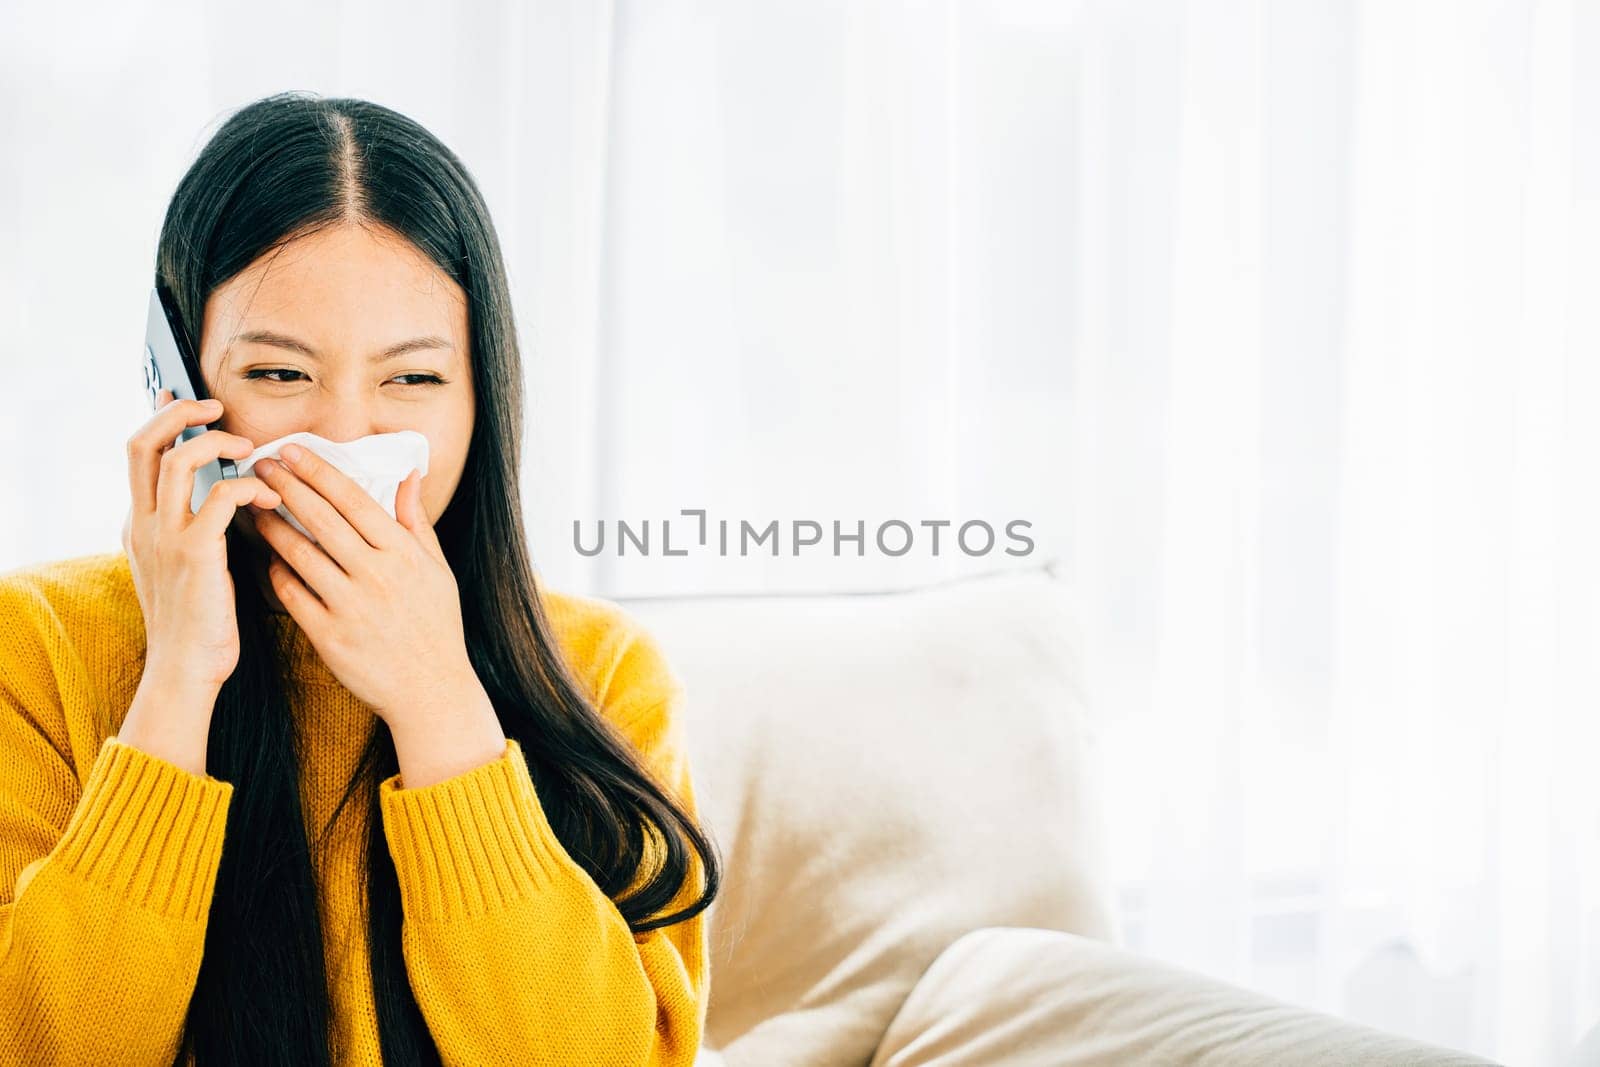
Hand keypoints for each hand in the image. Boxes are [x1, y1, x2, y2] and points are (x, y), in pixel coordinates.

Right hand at [121, 387, 282, 772]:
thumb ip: (196, 530)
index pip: (138, 454)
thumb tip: (224, 498)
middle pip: (144, 444)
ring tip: (249, 449)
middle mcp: (144, 525)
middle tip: (216, 408)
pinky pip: (220, 497)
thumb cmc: (199, 624)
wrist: (186, 672)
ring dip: (217, 444)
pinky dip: (248, 486)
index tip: (183, 398)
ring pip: (178, 461)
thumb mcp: (185, 569)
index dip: (160, 420)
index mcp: (140, 525)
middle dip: (179, 415)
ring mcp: (165, 538)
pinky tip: (270, 497)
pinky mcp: (194, 554)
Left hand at [248, 443, 479, 726]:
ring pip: (299, 553)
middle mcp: (377, 575)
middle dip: (285, 486)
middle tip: (259, 465)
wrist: (431, 690)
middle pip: (320, 519)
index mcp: (403, 553)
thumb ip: (416, 521)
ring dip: (271, 526)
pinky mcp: (329, 636)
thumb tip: (409, 475)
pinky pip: (292, 594)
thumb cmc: (436, 626)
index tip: (291, 451)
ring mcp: (351, 606)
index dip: (318, 471)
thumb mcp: (437, 570)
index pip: (353, 499)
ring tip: (251, 507)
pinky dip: (277, 573)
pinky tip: (268, 557)